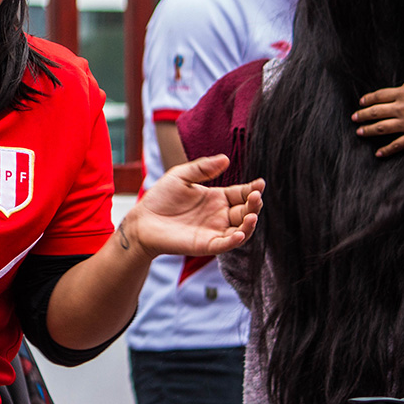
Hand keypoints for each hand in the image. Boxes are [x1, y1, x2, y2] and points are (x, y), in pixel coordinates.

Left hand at [122, 155, 262, 259]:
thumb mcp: (181, 176)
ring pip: (241, 229)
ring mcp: (214, 230)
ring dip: (250, 223)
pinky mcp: (206, 245)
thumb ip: (202, 168)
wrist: (143, 220)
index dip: (253, 189)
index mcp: (217, 198)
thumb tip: (225, 159)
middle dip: (254, 204)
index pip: (241, 193)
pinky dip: (235, 240)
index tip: (260, 183)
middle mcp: (220, 215)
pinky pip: (226, 244)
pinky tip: (240, 232)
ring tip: (252, 214)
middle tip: (256, 196)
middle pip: (246, 210)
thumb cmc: (161, 198)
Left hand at [352, 74, 403, 156]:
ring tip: (359, 132)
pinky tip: (378, 153)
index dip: (368, 99)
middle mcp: (401, 108)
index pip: (378, 96)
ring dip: (368, 130)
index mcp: (403, 93)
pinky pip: (397, 145)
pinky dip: (386, 150)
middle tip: (354, 118)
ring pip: (381, 128)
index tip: (361, 102)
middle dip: (362, 115)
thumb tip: (400, 89)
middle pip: (375, 112)